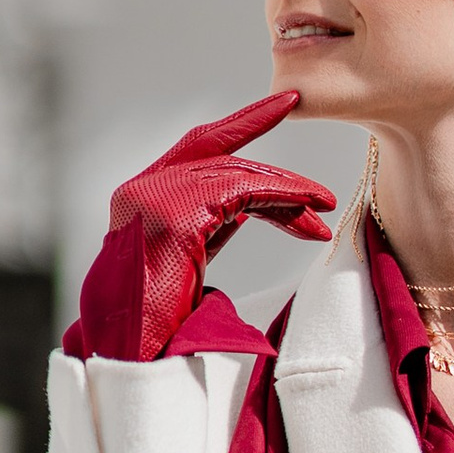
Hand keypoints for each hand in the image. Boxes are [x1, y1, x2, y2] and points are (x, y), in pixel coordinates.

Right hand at [75, 91, 336, 360]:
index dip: (244, 123)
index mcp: (139, 196)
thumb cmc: (156, 318)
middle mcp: (142, 188)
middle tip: (320, 184)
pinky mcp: (177, 213)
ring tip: (323, 208)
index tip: (283, 104)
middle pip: (224, 160)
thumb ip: (212, 224)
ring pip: (238, 175)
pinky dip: (282, 199)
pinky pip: (243, 193)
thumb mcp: (188, 259)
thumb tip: (257, 207)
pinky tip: (308, 213)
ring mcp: (156, 197)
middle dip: (278, 172)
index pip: (198, 145)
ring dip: (289, 191)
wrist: (130, 348)